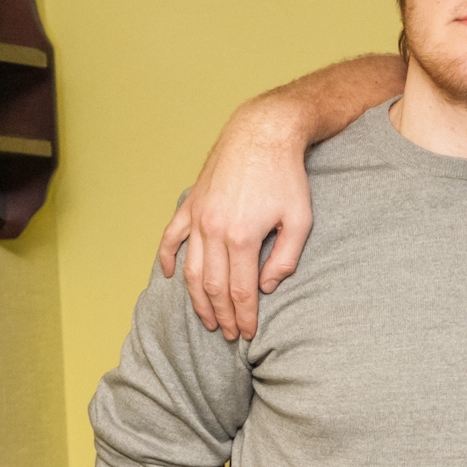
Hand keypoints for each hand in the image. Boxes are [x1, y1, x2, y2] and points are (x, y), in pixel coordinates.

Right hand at [158, 96, 313, 341]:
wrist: (262, 132)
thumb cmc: (286, 176)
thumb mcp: (300, 221)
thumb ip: (285, 259)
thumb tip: (266, 287)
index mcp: (242, 237)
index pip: (240, 291)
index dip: (244, 317)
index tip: (248, 333)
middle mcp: (214, 230)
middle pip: (214, 287)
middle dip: (222, 315)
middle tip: (230, 334)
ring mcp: (198, 216)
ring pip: (191, 269)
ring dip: (197, 298)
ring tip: (207, 318)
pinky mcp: (192, 203)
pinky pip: (171, 236)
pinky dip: (166, 258)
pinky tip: (170, 277)